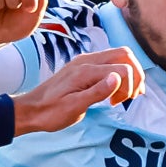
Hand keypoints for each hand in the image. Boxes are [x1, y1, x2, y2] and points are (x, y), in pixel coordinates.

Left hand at [13, 48, 143, 134]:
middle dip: (135, 74)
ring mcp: (85, 61)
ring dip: (127, 74)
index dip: (129, 86)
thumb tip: (118, 78)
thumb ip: (97, 92)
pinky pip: (108, 63)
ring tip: (121, 96)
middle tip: (129, 97)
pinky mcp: (83, 66)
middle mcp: (87, 60)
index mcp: (86, 70)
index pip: (123, 68)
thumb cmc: (51, 112)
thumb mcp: (74, 108)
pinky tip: (111, 91)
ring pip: (118, 56)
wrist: (31, 110)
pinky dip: (117, 74)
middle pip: (125, 54)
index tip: (117, 104)